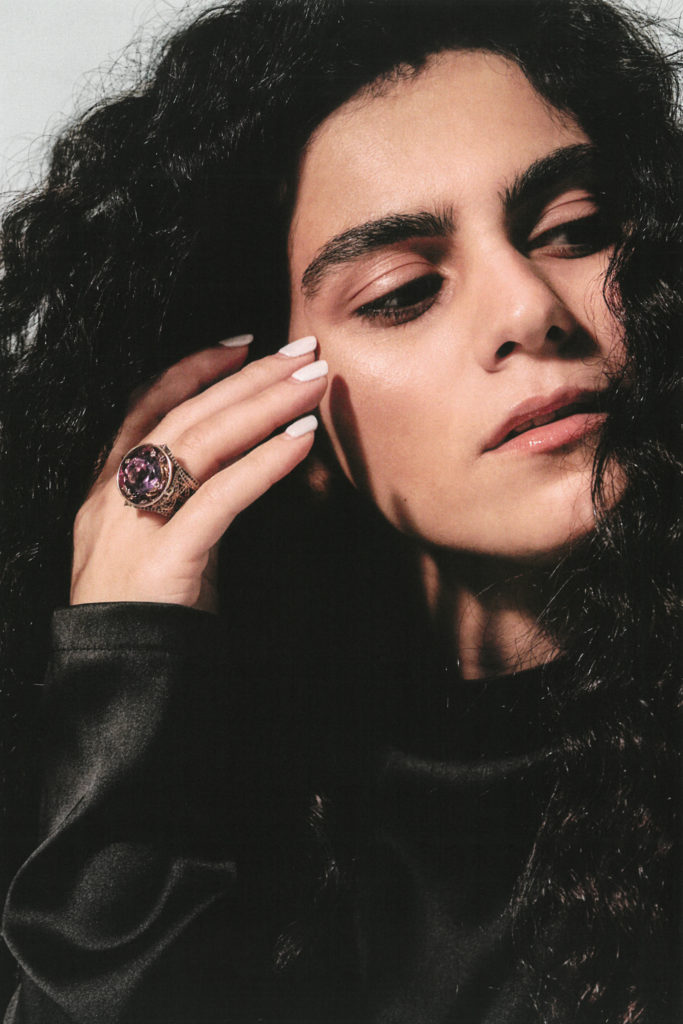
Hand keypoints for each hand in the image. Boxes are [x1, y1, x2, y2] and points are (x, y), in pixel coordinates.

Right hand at [71, 336, 326, 612]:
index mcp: (109, 487)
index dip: (192, 370)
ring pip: (200, 443)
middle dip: (245, 379)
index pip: (147, 408)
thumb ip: (193, 500)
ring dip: (261, 407)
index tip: (241, 346)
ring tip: (311, 384)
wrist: (117, 678)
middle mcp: (114, 494)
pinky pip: (219, 498)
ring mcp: (133, 523)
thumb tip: (252, 463)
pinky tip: (301, 441)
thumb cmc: (148, 611)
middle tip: (300, 354)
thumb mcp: (165, 540)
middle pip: (185, 415)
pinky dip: (263, 464)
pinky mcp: (164, 557)